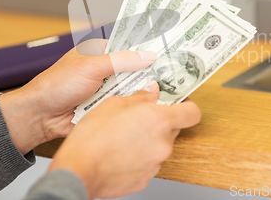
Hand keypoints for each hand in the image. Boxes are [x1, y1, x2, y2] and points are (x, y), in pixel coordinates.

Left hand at [0, 39, 157, 153]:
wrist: (39, 116)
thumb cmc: (56, 85)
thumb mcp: (91, 66)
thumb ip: (121, 61)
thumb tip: (148, 56)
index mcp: (99, 51)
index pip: (129, 46)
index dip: (147, 48)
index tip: (168, 50)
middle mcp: (105, 69)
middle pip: (134, 68)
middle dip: (149, 72)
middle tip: (175, 73)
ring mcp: (106, 89)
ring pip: (132, 88)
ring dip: (142, 90)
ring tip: (169, 89)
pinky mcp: (106, 107)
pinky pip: (126, 105)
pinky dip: (134, 106)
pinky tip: (151, 106)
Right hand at [48, 87, 201, 198]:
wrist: (78, 170)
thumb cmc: (92, 137)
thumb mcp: (114, 104)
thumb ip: (139, 97)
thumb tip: (151, 91)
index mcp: (160, 121)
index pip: (192, 113)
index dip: (187, 106)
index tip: (179, 101)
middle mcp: (163, 143)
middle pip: (173, 129)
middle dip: (160, 121)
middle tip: (141, 116)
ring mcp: (155, 164)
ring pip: (159, 146)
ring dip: (148, 140)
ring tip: (124, 136)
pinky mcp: (145, 178)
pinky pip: (148, 162)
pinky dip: (139, 156)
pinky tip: (121, 151)